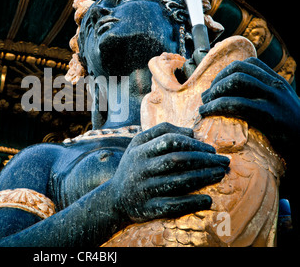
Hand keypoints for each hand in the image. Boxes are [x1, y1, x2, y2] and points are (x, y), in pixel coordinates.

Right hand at [110, 122, 228, 222]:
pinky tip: (208, 200)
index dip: (194, 143)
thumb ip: (161, 131)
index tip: (211, 149)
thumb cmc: (133, 166)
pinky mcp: (149, 208)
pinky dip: (192, 202)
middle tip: (224, 162)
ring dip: (203, 178)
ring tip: (220, 174)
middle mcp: (142, 168)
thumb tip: (190, 132)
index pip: (170, 141)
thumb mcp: (138, 144)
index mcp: (140, 151)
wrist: (115, 199)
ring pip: (178, 181)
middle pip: (178, 160)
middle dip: (204, 160)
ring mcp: (145, 189)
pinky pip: (173, 205)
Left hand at [199, 57, 299, 161]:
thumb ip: (261, 98)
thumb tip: (229, 96)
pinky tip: (206, 112)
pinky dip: (216, 105)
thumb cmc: (290, 132)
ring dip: (215, 91)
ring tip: (204, 105)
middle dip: (217, 81)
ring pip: (237, 80)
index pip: (248, 64)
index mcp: (277, 82)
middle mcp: (276, 85)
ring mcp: (274, 98)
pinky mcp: (270, 115)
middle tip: (206, 97)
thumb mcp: (279, 107)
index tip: (216, 87)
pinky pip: (237, 103)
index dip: (226, 72)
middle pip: (238, 69)